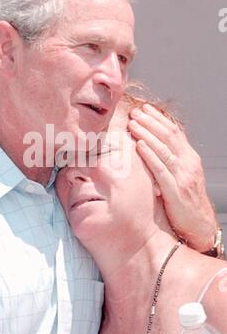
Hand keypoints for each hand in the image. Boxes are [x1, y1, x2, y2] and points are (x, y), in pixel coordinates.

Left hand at [128, 103, 216, 251]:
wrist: (200, 225)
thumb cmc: (186, 201)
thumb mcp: (180, 176)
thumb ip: (169, 161)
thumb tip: (150, 146)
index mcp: (190, 158)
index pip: (174, 132)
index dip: (158, 119)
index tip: (144, 109)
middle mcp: (188, 163)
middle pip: (169, 136)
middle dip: (151, 122)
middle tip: (135, 112)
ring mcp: (183, 176)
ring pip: (164, 149)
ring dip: (147, 134)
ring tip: (133, 123)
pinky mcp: (176, 190)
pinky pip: (161, 169)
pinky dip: (149, 155)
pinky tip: (139, 145)